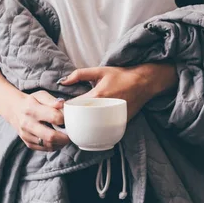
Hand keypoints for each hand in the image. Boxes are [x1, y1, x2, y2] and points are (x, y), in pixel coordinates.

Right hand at [9, 91, 69, 150]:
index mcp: (32, 109)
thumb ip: (52, 100)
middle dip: (65, 137)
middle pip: (51, 136)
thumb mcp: (41, 95)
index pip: (54, 117)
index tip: (68, 119)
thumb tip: (63, 104)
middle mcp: (27, 123)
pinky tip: (57, 140)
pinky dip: (54, 146)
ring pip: (49, 145)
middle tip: (71, 134)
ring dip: (61, 143)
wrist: (14, 110)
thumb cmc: (32, 102)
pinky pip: (45, 148)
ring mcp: (26, 135)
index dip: (65, 119)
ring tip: (65, 136)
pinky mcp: (28, 143)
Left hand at [59, 64, 176, 120]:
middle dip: (72, 121)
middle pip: (81, 120)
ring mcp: (112, 117)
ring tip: (77, 126)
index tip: (59, 111)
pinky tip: (90, 129)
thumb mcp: (99, 71)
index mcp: (96, 95)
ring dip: (83, 128)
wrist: (144, 82)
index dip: (65, 109)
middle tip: (66, 121)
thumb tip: (62, 81)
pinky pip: (104, 130)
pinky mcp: (119, 123)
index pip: (74, 106)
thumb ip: (79, 74)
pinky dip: (96, 131)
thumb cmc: (121, 75)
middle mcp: (103, 108)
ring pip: (92, 128)